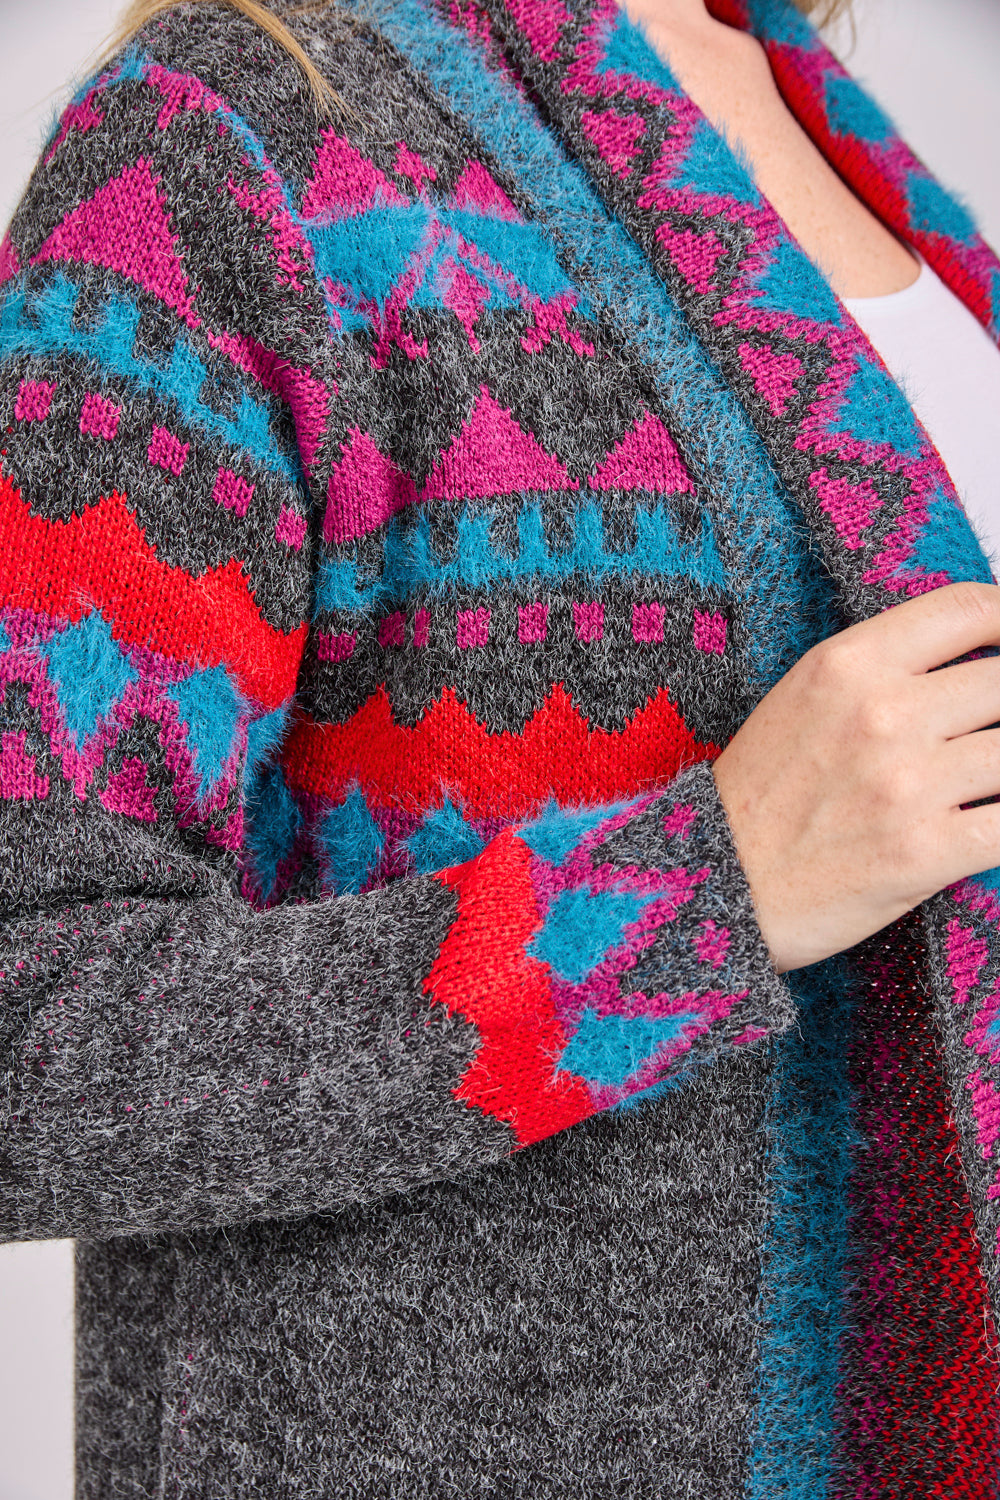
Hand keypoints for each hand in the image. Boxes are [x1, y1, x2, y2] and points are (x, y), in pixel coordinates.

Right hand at [712, 582, 999, 971]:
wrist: (714, 883)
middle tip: (991, 730)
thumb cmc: (760, 795)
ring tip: (989, 780)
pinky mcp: (925, 853)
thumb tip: (977, 659)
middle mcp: (882, 712)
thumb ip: (882, 670)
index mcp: (847, 663)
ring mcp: (907, 784)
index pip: (966, 609)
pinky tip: (994, 825)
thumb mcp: (805, 697)